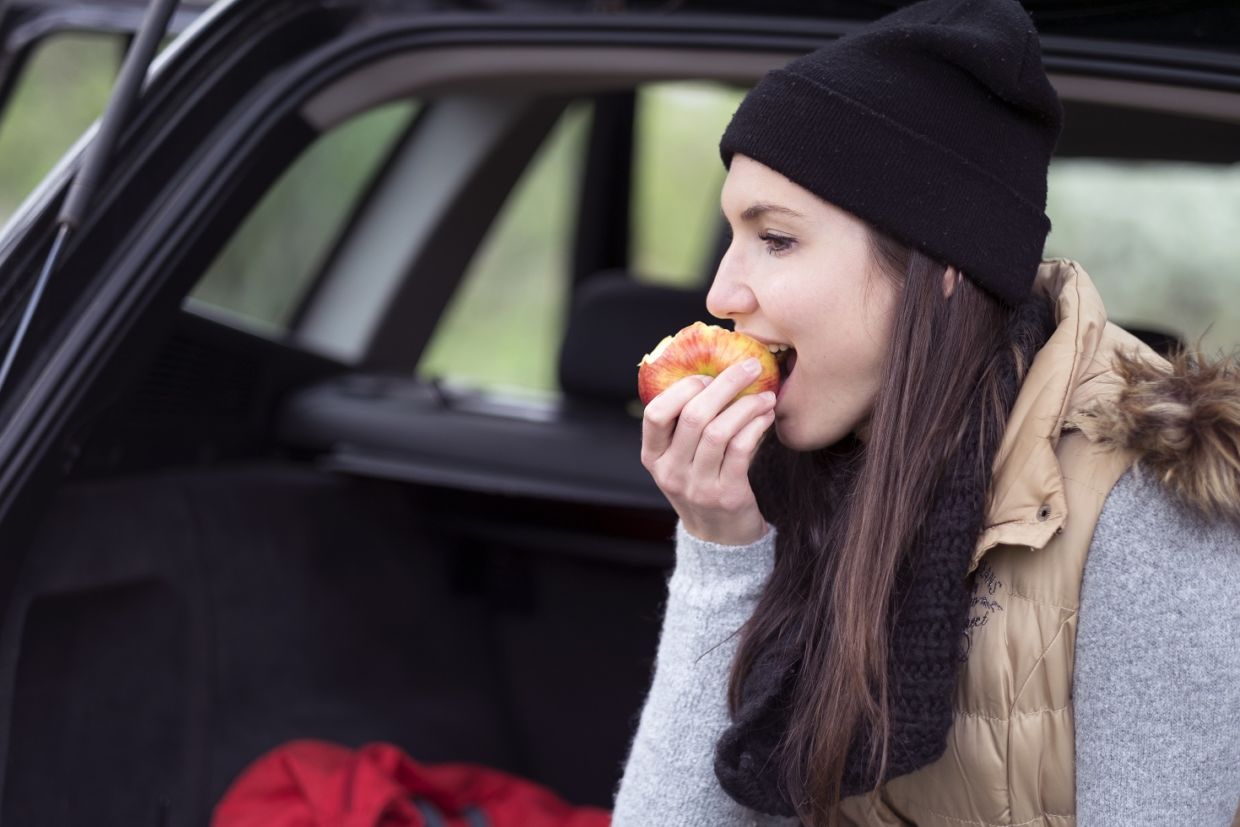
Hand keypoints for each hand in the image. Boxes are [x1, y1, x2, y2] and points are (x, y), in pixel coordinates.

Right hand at [640, 358, 776, 545]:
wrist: (719, 538)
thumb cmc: (703, 484)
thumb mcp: (681, 459)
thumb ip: (687, 426)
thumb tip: (720, 372)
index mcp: (652, 457)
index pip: (655, 414)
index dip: (682, 388)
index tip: (708, 376)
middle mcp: (670, 472)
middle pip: (693, 416)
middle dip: (725, 384)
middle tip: (749, 367)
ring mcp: (697, 486)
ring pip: (719, 431)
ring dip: (746, 405)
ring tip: (765, 395)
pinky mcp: (726, 495)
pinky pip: (741, 450)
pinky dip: (756, 426)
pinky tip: (766, 417)